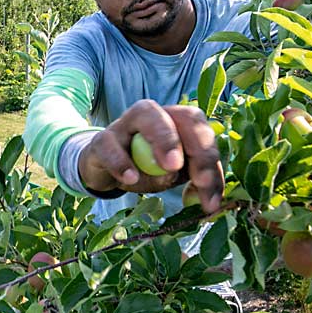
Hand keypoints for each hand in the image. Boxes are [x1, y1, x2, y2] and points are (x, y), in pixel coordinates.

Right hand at [77, 100, 223, 212]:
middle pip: (183, 117)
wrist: (105, 172)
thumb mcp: (172, 176)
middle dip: (197, 148)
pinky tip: (131, 178)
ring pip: (147, 116)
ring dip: (164, 140)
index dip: (210, 157)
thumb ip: (191, 180)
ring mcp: (125, 122)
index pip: (202, 130)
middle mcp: (155, 113)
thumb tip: (205, 199)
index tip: (210, 189)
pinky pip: (112, 147)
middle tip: (200, 179)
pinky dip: (122, 162)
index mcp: (178, 121)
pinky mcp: (101, 140)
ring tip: (171, 166)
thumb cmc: (144, 168)